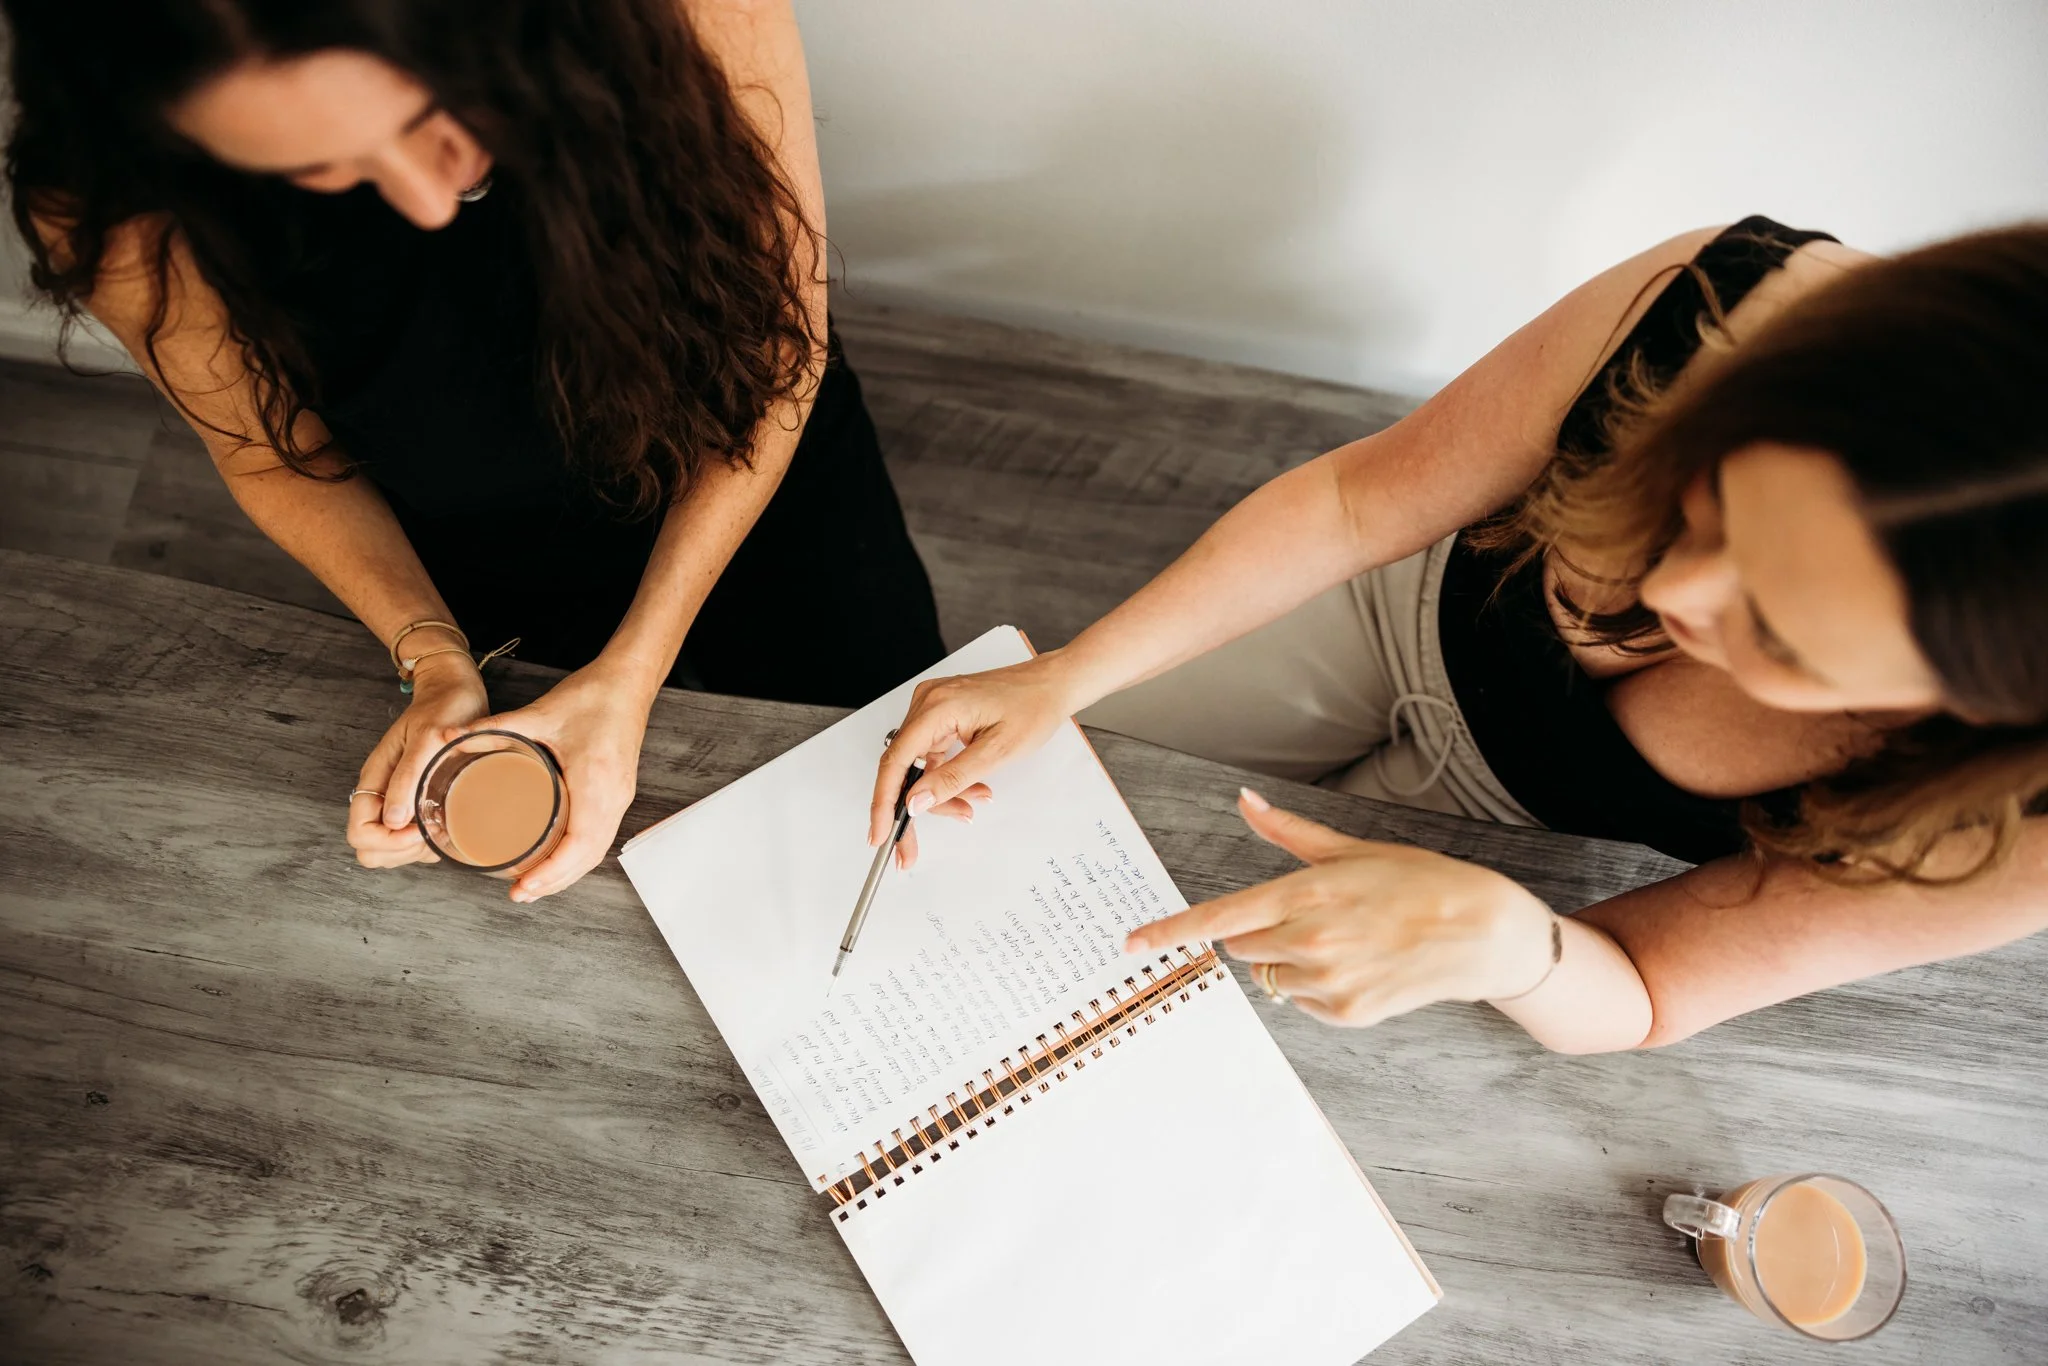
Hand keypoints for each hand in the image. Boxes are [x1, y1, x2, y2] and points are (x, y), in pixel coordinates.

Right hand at [349, 653, 489, 868]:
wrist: (454, 690)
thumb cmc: (443, 708)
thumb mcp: (428, 739)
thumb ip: (408, 777)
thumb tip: (394, 821)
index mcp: (376, 779)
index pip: (360, 833)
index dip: (387, 842)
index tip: (419, 830)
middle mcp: (382, 794)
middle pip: (370, 850)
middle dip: (400, 851)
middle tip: (432, 832)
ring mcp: (398, 800)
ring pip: (390, 852)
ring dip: (414, 852)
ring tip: (442, 828)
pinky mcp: (416, 802)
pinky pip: (411, 842)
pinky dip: (426, 845)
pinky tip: (447, 827)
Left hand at [447, 657, 654, 902]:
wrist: (629, 680)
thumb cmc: (593, 695)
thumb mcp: (540, 713)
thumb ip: (495, 728)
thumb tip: (450, 739)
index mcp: (596, 781)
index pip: (579, 844)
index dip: (551, 871)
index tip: (523, 886)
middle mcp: (613, 796)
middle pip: (589, 857)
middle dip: (555, 881)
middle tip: (519, 894)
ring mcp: (620, 796)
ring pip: (597, 850)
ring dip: (567, 872)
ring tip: (534, 885)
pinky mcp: (619, 792)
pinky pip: (601, 836)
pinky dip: (579, 855)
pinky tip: (558, 858)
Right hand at [869, 652, 1084, 866]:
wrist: (1050, 686)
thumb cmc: (1032, 708)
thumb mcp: (996, 752)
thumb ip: (952, 779)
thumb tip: (916, 802)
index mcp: (937, 707)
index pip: (896, 761)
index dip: (884, 803)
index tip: (880, 834)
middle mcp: (927, 703)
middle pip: (903, 767)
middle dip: (912, 807)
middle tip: (911, 848)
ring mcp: (931, 707)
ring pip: (917, 764)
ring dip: (937, 793)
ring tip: (968, 806)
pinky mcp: (939, 715)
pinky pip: (930, 754)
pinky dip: (944, 777)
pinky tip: (969, 789)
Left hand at [1125, 788, 1556, 1026]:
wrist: (1482, 932)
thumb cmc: (1417, 882)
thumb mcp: (1351, 850)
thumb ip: (1288, 833)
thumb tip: (1244, 800)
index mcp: (1303, 894)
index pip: (1219, 918)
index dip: (1169, 933)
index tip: (1131, 945)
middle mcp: (1308, 940)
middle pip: (1242, 948)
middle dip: (1262, 934)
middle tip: (1311, 919)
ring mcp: (1327, 981)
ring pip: (1271, 978)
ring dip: (1291, 964)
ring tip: (1346, 943)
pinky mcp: (1347, 1012)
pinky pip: (1305, 1003)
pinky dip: (1319, 990)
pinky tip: (1360, 967)